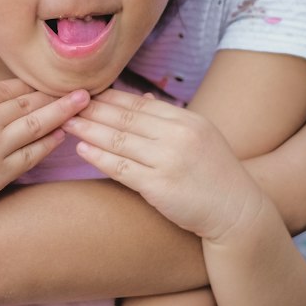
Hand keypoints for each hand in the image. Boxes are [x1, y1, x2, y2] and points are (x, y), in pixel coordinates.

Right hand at [0, 81, 89, 217]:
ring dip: (62, 114)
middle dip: (56, 93)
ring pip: (36, 126)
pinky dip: (48, 144)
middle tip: (82, 86)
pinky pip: (31, 156)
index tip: (48, 80)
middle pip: (28, 103)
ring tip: (83, 105)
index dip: (31, 84)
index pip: (8, 88)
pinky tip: (63, 135)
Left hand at [64, 89, 265, 242]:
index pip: (140, 104)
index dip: (110, 97)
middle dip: (93, 109)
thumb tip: (142, 99)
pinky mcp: (159, 186)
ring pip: (119, 140)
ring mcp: (168, 160)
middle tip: (67, 103)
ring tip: (67, 122)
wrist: (238, 213)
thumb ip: (170, 119)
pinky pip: (121, 168)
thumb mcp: (200, 137)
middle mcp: (178, 136)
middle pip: (126, 118)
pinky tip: (82, 148)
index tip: (87, 93)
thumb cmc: (216, 175)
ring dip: (89, 129)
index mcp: (188, 120)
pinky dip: (98, 157)